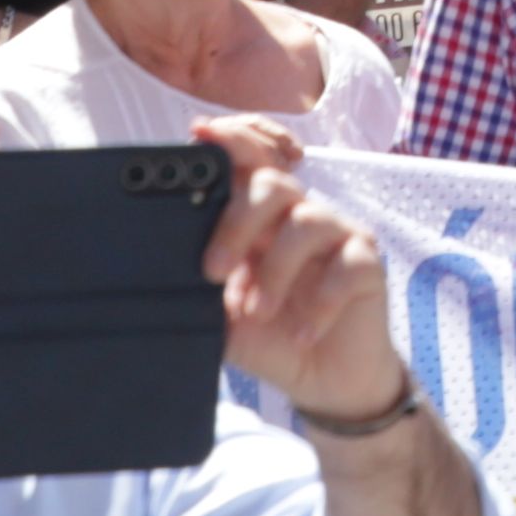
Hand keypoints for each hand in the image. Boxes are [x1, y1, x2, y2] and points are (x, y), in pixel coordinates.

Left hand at [195, 129, 415, 423]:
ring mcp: (337, 236)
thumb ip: (195, 298)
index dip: (231, 141)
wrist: (326, 383)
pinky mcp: (367, 264)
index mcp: (261, 222)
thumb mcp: (222, 322)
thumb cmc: (272, 340)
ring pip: (306, 220)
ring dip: (275, 271)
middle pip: (272, 184)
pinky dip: (319, 303)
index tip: (200, 132)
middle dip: (237, 221)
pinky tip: (302, 334)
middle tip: (212, 271)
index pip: (248, 165)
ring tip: (259, 312)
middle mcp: (298, 217)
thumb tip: (148, 291)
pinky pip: (347, 264)